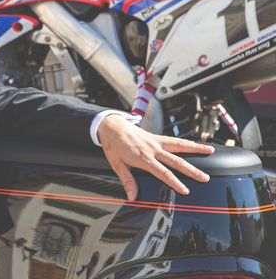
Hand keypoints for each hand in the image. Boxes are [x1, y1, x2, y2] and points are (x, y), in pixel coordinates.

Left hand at [97, 114, 213, 200]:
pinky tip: (196, 144)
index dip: (174, 182)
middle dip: (191, 170)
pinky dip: (186, 142)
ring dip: (195, 148)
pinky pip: (174, 140)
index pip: (162, 172)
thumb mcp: (116, 164)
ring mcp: (156, 142)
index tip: (186, 190)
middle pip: (176, 160)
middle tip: (205, 177)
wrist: (111, 125)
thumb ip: (127, 180)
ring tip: (210, 151)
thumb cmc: (113, 145)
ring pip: (179, 145)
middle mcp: (153, 149)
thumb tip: (132, 196)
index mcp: (143, 158)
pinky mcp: (157, 137)